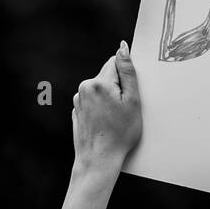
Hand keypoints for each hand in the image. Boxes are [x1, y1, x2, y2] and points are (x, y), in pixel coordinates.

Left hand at [71, 41, 141, 174]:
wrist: (98, 160)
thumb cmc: (120, 133)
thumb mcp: (132, 101)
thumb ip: (128, 71)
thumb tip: (123, 47)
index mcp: (99, 82)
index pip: (115, 62)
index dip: (127, 76)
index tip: (130, 93)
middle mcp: (85, 88)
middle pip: (107, 76)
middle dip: (118, 88)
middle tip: (126, 109)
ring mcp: (78, 100)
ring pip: (101, 90)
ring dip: (110, 98)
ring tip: (116, 119)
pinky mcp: (77, 111)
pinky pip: (93, 102)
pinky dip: (101, 108)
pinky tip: (107, 123)